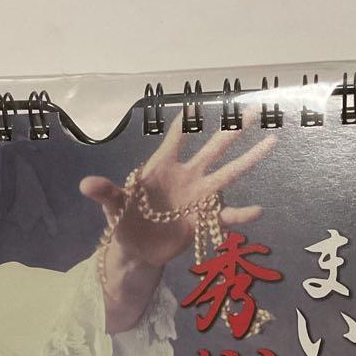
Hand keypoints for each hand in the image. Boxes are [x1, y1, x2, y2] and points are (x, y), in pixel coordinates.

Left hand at [80, 125, 277, 270]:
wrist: (137, 249)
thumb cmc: (124, 220)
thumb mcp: (112, 206)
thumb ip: (104, 193)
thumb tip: (85, 184)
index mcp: (163, 167)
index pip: (175, 139)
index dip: (183, 124)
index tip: (193, 105)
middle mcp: (187, 176)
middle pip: (213, 149)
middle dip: (233, 131)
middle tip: (254, 111)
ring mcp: (199, 197)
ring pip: (228, 175)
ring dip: (249, 160)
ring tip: (271, 143)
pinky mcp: (203, 220)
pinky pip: (226, 216)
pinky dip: (241, 215)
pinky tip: (258, 210)